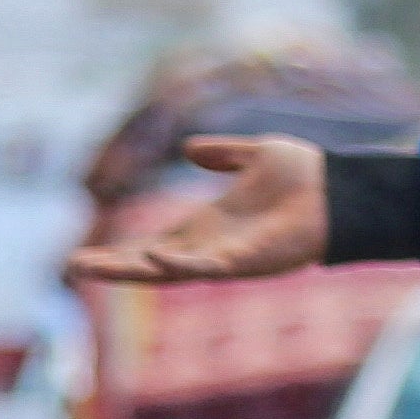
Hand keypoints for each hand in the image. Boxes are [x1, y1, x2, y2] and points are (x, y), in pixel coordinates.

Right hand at [67, 135, 328, 284]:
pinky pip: (207, 266)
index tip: (80, 258)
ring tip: (93, 269)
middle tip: (74, 268)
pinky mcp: (247, 261)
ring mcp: (226, 258)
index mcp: (205, 230)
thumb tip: (187, 148)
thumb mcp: (256, 155)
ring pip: (167, 270)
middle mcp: (208, 249)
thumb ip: (222, 154)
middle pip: (148, 263)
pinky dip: (180, 264)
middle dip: (111, 267)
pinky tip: (155, 256)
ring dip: (131, 270)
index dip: (117, 252)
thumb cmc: (308, 176)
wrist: (345, 189)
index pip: (149, 245)